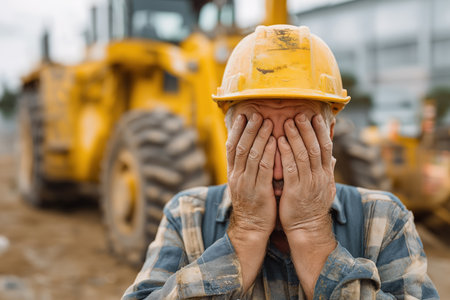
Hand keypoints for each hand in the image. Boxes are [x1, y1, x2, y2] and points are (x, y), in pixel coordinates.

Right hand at [226, 113, 276, 236]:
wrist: (251, 228)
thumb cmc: (251, 204)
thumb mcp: (244, 184)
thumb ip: (246, 167)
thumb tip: (251, 148)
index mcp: (233, 173)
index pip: (231, 147)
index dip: (236, 130)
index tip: (242, 115)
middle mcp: (237, 176)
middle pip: (241, 147)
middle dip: (248, 129)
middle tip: (255, 113)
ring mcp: (247, 184)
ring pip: (251, 155)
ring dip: (259, 137)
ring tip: (266, 122)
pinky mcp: (259, 192)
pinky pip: (264, 169)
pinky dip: (269, 154)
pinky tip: (274, 142)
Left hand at [277, 113, 335, 233]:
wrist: (307, 229)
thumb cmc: (312, 207)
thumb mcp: (324, 188)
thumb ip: (326, 171)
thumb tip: (331, 158)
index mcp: (325, 174)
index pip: (325, 147)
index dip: (320, 131)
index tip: (315, 117)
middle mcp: (319, 176)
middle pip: (314, 147)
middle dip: (307, 129)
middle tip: (300, 114)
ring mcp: (308, 183)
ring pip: (303, 155)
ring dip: (295, 137)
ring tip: (287, 122)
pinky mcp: (295, 191)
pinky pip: (290, 168)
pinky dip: (286, 153)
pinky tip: (279, 141)